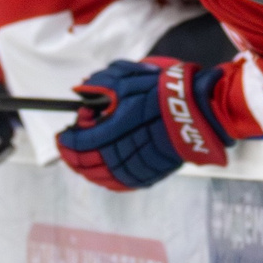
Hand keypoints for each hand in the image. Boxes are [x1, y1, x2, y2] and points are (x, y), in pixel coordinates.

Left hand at [56, 57, 233, 190]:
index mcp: (116, 128)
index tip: (64, 132)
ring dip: (85, 168)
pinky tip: (101, 171)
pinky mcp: (148, 175)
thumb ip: (101, 84)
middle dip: (72, 153)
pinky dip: (105, 179)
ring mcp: (136, 167)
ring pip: (99, 176)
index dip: (67, 138)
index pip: (79, 142)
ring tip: (80, 157)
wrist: (199, 111)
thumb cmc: (164, 92)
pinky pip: (119, 184)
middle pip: (85, 162)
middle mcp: (123, 152)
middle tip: (68, 144)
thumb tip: (81, 91)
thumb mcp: (130, 79)